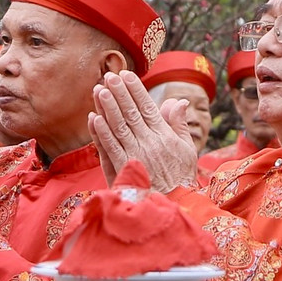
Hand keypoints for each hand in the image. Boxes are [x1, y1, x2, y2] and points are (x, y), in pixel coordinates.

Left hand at [88, 71, 200, 191]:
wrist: (174, 206)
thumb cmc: (181, 178)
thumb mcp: (187, 150)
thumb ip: (180, 125)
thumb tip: (179, 101)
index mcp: (165, 136)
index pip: (147, 107)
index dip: (135, 89)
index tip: (126, 75)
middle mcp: (149, 143)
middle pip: (131, 113)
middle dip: (119, 92)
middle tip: (108, 75)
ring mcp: (135, 156)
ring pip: (118, 127)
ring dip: (107, 107)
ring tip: (99, 90)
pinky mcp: (123, 170)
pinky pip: (110, 148)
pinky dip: (101, 133)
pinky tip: (94, 118)